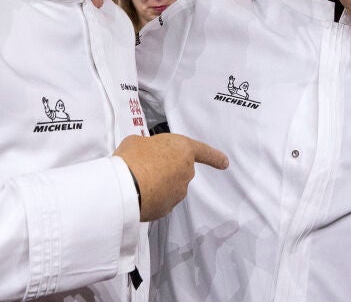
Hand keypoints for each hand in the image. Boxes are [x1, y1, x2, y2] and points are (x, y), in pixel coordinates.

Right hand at [114, 133, 228, 221]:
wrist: (124, 186)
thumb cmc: (132, 158)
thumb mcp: (137, 141)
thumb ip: (148, 146)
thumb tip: (145, 152)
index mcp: (183, 150)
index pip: (204, 152)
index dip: (214, 157)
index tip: (225, 163)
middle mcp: (186, 172)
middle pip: (180, 170)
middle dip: (166, 169)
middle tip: (145, 165)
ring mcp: (178, 193)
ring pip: (169, 187)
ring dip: (158, 184)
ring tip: (137, 180)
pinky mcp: (166, 209)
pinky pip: (161, 201)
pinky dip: (152, 198)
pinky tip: (138, 194)